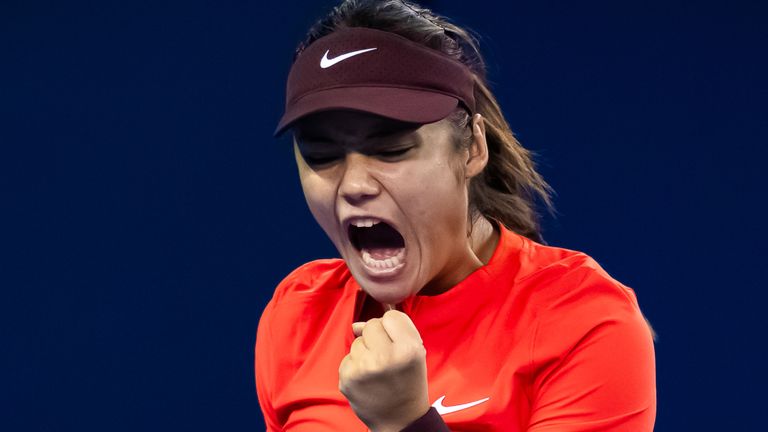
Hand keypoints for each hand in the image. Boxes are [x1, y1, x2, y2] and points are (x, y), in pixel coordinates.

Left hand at [339, 310, 429, 431]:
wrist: (400, 419)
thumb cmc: (409, 381)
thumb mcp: (416, 352)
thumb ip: (395, 329)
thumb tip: (356, 325)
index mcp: (408, 349)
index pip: (391, 317)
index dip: (394, 329)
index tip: (397, 344)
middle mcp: (385, 357)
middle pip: (371, 325)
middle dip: (377, 338)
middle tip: (387, 358)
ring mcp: (363, 368)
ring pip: (357, 342)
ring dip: (365, 352)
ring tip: (377, 371)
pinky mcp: (347, 378)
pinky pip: (347, 357)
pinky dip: (355, 366)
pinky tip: (366, 379)